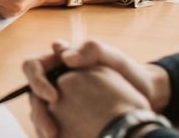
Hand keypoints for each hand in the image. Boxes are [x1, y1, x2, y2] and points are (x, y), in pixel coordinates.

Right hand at [23, 40, 171, 137]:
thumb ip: (91, 50)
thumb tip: (65, 57)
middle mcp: (55, 81)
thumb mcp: (112, 58)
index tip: (53, 97)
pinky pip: (53, 128)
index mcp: (59, 62)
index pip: (33, 67)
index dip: (37, 81)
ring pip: (40, 115)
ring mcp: (60, 103)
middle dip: (39, 114)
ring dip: (44, 129)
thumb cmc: (127, 73)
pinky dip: (53, 136)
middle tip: (52, 132)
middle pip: (33, 96)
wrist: (145, 97)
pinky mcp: (67, 121)